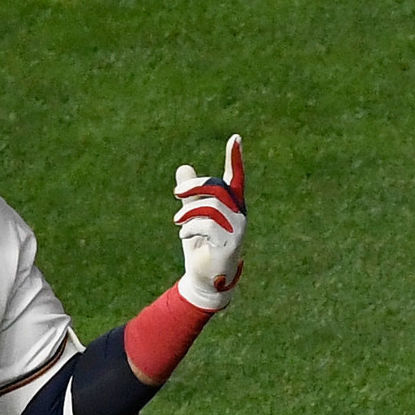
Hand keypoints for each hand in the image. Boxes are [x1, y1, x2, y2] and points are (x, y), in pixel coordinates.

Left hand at [173, 134, 245, 310]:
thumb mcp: (192, 216)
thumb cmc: (201, 245)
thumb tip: (183, 167)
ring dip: (189, 211)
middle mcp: (239, 214)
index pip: (235, 178)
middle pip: (218, 188)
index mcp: (232, 204)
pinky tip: (184, 235)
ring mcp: (237, 229)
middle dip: (195, 187)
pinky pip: (209, 225)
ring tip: (177, 222)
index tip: (235, 138)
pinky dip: (191, 227)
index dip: (235, 159)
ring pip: (212, 206)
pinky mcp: (230, 243)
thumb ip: (189, 195)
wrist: (205, 277)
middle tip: (176, 194)